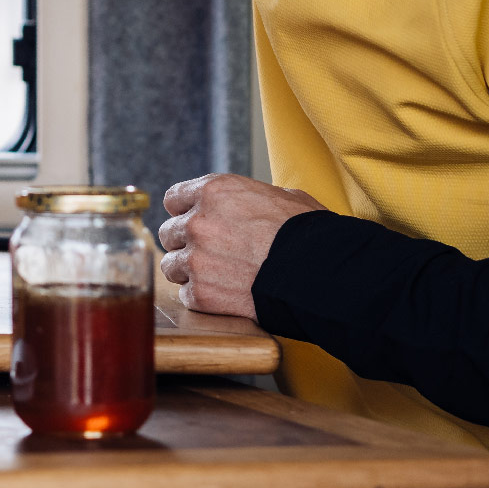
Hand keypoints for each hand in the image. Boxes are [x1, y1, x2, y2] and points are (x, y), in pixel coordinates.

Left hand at [157, 173, 324, 319]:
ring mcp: (196, 259)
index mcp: (214, 191)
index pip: (174, 199)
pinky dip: (201, 297)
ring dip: (188, 271)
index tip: (194, 221)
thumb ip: (248, 198)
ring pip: (171, 265)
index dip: (185, 211)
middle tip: (208, 253)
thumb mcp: (281, 197)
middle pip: (169, 233)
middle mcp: (198, 221)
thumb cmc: (309, 234)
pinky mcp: (201, 293)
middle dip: (185, 242)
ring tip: (215, 276)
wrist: (319, 274)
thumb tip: (249, 203)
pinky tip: (224, 294)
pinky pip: (186, 294)